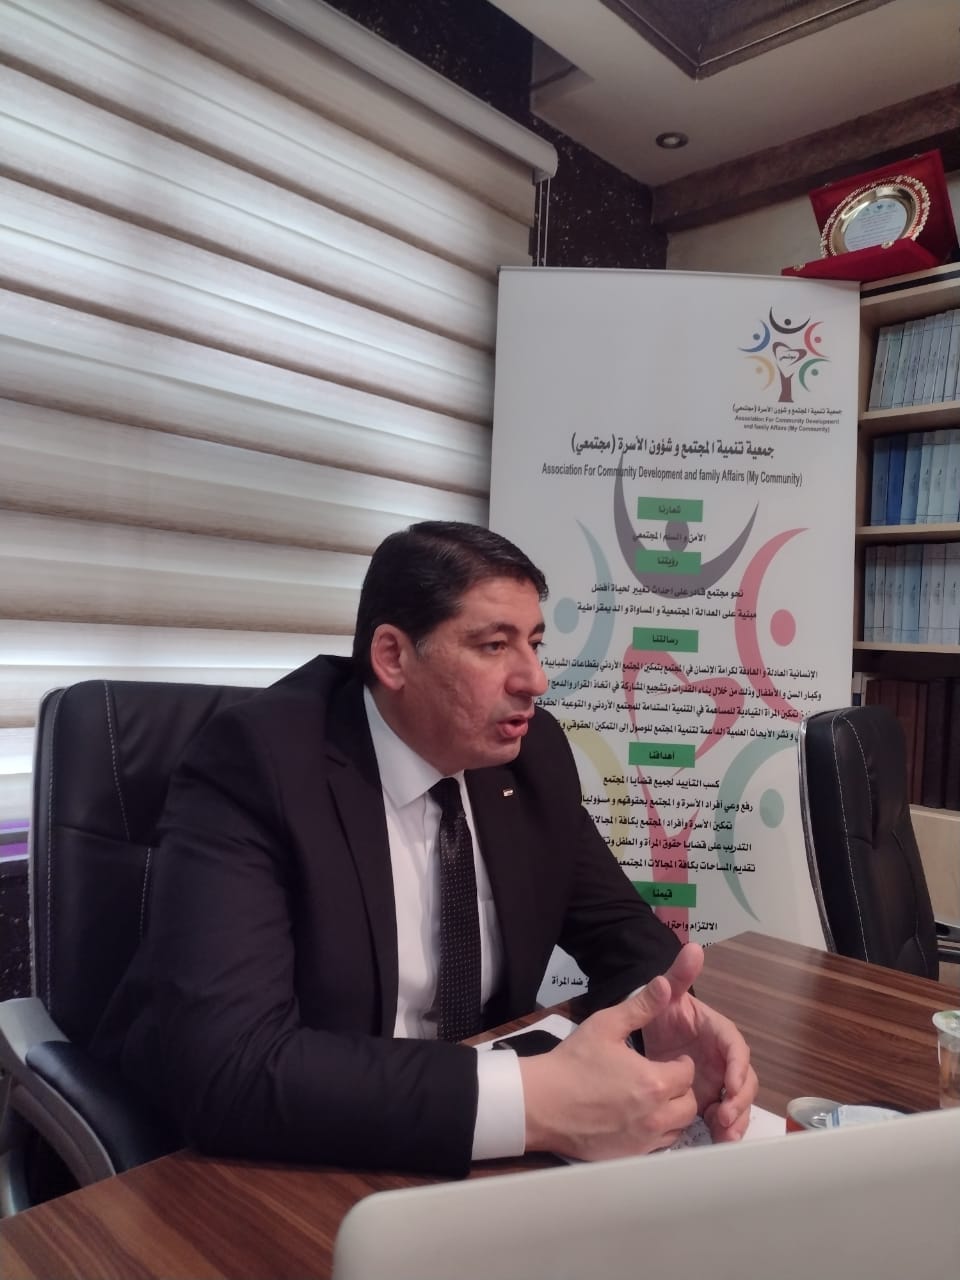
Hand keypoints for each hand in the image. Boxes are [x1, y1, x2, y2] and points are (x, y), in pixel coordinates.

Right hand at [518, 977, 697, 1160]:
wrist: (541, 1102)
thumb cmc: (573, 1062)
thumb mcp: (606, 1025)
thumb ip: (641, 1006)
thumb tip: (667, 983)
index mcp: (654, 1082)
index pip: (688, 1073)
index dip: (680, 1063)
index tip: (668, 1060)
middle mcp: (655, 1116)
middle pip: (689, 1105)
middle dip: (681, 1090)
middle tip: (662, 1078)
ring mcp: (643, 1141)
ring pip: (677, 1129)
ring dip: (672, 1113)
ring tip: (651, 1098)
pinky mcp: (629, 1156)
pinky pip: (658, 1147)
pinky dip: (656, 1133)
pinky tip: (638, 1118)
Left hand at [641, 943, 757, 1142]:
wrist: (646, 1029)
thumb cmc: (660, 1009)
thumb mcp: (667, 993)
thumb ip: (678, 974)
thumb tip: (693, 948)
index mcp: (718, 1033)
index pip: (736, 1048)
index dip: (738, 1065)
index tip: (731, 1082)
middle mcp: (723, 1058)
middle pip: (744, 1081)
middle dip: (740, 1100)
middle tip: (725, 1117)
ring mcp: (717, 1080)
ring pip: (737, 1102)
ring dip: (736, 1119)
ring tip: (724, 1134)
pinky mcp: (707, 1098)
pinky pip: (721, 1116)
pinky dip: (723, 1129)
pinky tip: (716, 1140)